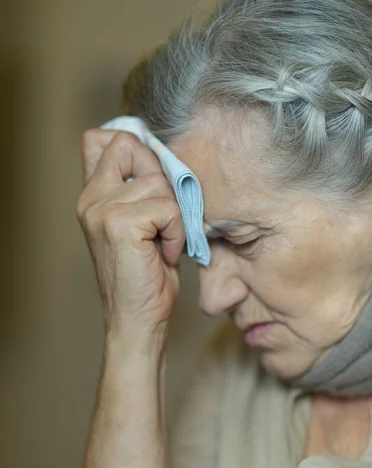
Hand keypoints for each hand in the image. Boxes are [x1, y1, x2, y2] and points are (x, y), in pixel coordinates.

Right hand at [77, 129, 185, 338]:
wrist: (137, 320)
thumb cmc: (144, 276)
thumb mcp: (138, 225)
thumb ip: (135, 191)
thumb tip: (156, 153)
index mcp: (92, 196)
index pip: (103, 140)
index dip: (136, 152)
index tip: (152, 186)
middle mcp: (90, 199)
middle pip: (131, 148)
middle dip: (161, 181)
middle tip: (162, 220)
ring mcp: (101, 211)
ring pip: (158, 183)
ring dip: (173, 216)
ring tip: (163, 243)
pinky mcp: (120, 224)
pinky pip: (168, 208)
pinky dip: (176, 232)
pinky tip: (165, 254)